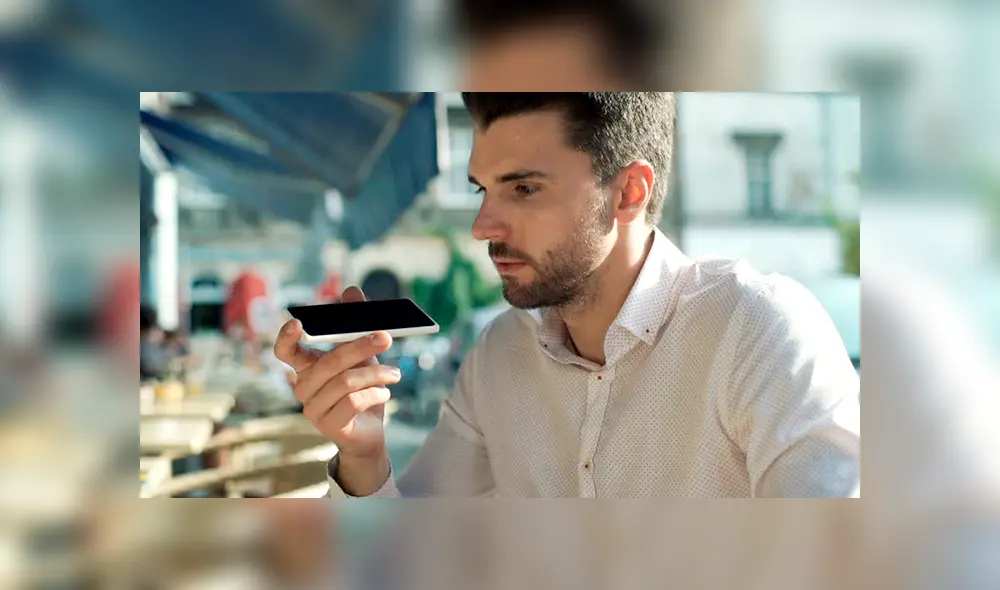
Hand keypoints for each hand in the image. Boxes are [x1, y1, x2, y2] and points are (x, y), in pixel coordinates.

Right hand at [274, 287, 397, 491]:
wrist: (370, 432)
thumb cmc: (362, 388)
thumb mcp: (362, 354)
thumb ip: (354, 324)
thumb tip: (351, 290)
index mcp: (306, 368)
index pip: (285, 352)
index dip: (286, 337)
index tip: (298, 322)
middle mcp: (304, 388)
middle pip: (329, 362)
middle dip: (360, 346)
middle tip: (386, 336)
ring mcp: (314, 409)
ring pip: (346, 382)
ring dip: (376, 373)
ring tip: (394, 373)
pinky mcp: (329, 426)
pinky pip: (353, 402)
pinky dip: (375, 393)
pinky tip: (385, 392)